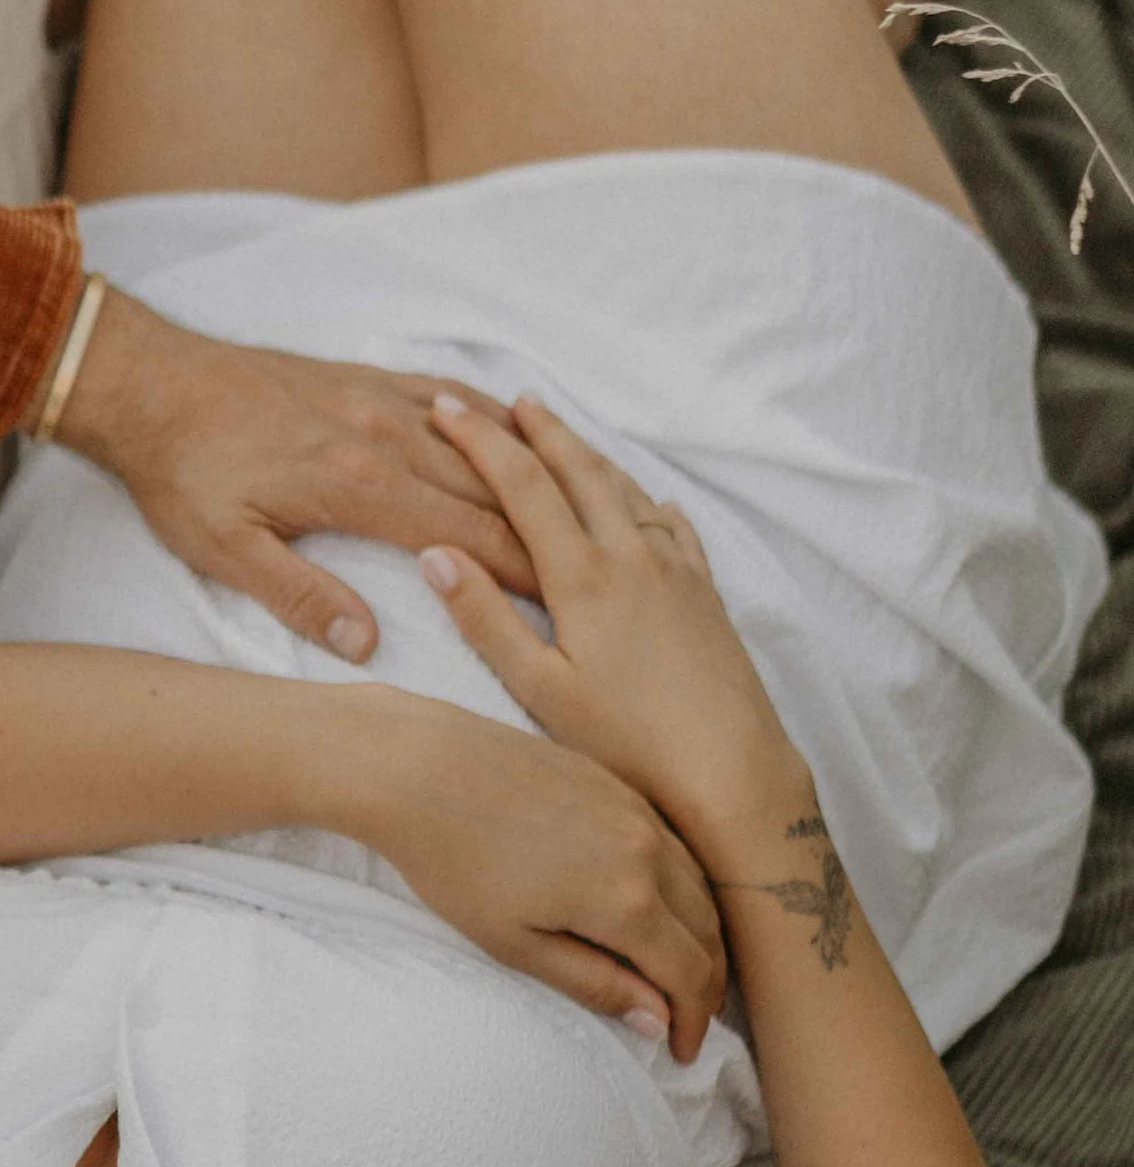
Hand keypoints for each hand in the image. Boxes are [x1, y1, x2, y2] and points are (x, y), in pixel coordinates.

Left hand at [54, 290, 538, 658]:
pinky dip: (489, 416)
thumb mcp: (224, 551)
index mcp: (358, 486)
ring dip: (531, 474)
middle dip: (545, 532)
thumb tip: (367, 646)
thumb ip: (301, 597)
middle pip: (488, 490)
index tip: (567, 604)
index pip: (464, 537)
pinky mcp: (363, 378)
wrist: (148, 384)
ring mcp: (378, 398)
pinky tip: (518, 432)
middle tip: (597, 568)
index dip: (521, 572)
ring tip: (582, 506)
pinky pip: (445, 393)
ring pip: (478, 440)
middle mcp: (383, 434)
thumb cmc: (181, 474)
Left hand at [351, 689, 726, 1059]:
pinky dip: (683, 888)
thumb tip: (654, 1019)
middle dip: (704, 984)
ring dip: (700, 935)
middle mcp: (649, 853)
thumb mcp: (516, 944)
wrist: (422, 769)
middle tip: (688, 1019)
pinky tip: (660, 907)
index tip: (681, 1050)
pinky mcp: (620, 786)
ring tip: (680, 970)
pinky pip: (675, 846)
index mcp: (625, 901)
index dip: (692, 1021)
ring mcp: (638, 812)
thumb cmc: (455, 863)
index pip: (688, 974)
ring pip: (699, 886)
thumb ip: (593, 983)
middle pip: (707, 931)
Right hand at [423, 399, 803, 865]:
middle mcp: (632, 557)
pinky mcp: (705, 594)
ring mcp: (675, 570)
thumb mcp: (540, 689)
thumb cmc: (626, 741)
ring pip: (628, 490)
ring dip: (591, 455)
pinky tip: (653, 501)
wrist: (729, 767)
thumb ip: (486, 619)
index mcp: (583, 577)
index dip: (483, 442)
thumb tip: (436, 554)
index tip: (449, 408)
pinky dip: (652, 502)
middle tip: (510, 399)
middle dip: (541, 430)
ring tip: (565, 433)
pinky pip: (676, 528)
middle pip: (580, 472)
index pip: (523, 487)